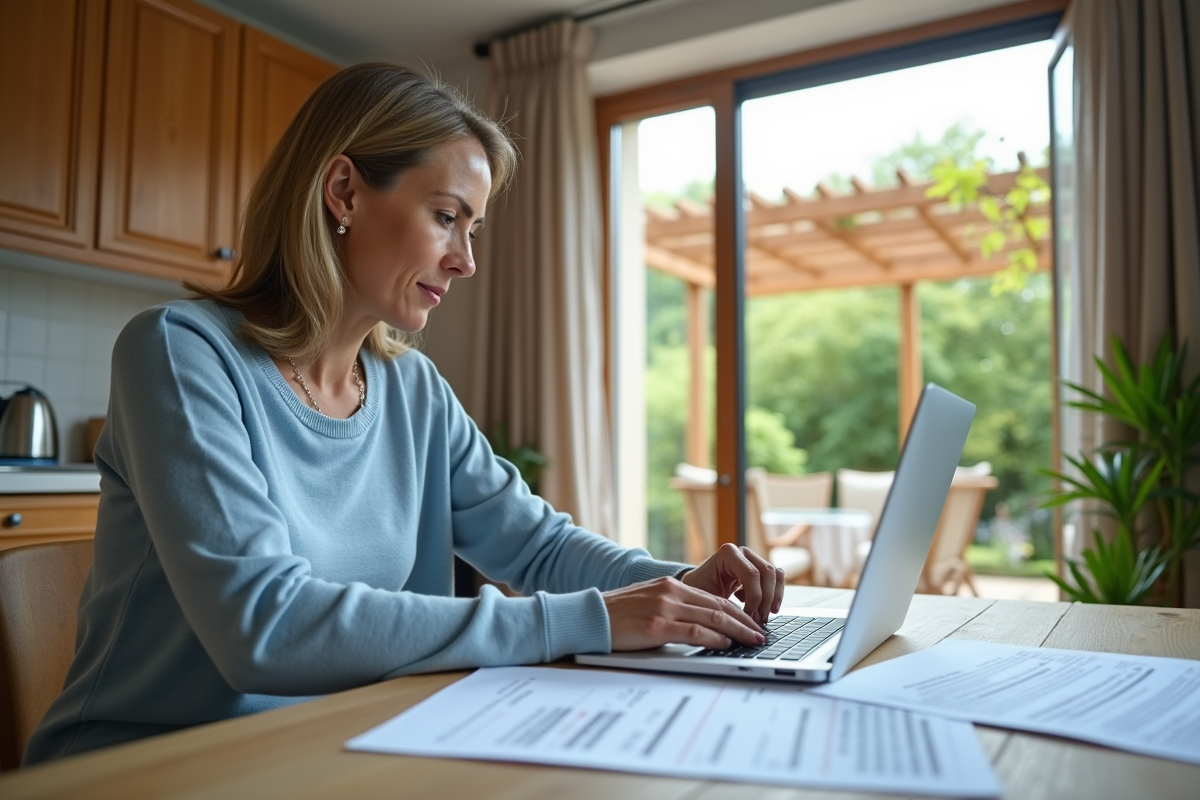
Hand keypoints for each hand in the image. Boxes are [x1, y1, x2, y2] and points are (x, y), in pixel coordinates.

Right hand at [603, 576, 766, 650]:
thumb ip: (673, 608)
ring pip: (712, 618)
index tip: (751, 623)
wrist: (588, 616)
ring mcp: (664, 608)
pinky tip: (725, 645)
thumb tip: (701, 626)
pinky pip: (694, 631)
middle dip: (744, 622)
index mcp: (670, 585)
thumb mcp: (649, 603)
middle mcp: (671, 592)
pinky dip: (714, 639)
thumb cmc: (617, 615)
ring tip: (752, 641)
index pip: (713, 598)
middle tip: (760, 634)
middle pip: (719, 606)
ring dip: (737, 631)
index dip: (736, 612)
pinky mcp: (656, 625)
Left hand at [680, 543, 784, 625]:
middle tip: (759, 620)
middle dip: (766, 600)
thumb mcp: (707, 599)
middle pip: (768, 573)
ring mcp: (753, 559)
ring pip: (776, 576)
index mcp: (728, 553)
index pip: (751, 574)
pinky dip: (775, 595)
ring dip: (773, 598)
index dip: (755, 597)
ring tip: (763, 617)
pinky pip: (777, 579)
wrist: (695, 590)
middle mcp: (743, 553)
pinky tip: (764, 608)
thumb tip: (745, 622)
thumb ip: (726, 607)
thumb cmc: (698, 593)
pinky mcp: (759, 569)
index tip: (749, 616)